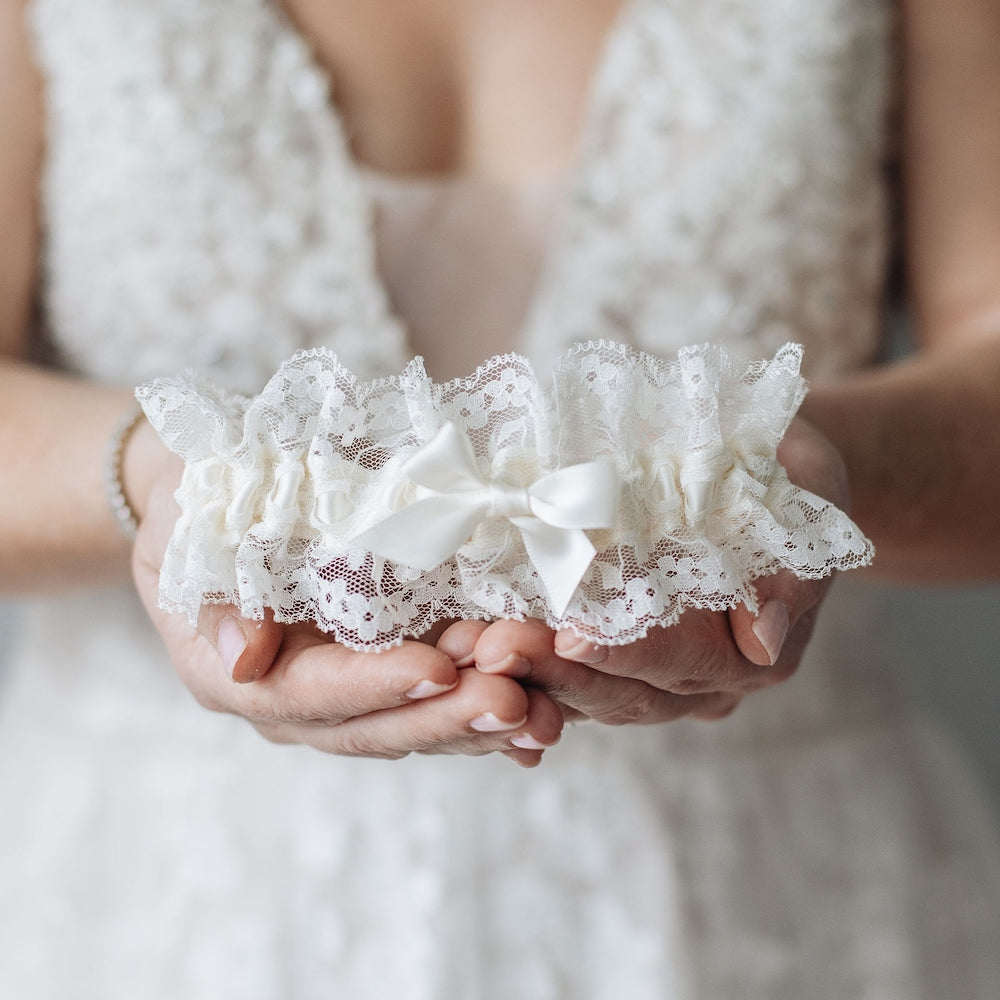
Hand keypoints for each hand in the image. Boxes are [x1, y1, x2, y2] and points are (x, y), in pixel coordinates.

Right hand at [131, 456, 562, 765]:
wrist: (216, 500)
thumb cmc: (202, 501)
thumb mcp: (192, 527)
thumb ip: (220, 592)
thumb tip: (243, 660)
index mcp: (241, 675)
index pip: (310, 692)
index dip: (374, 684)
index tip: (435, 669)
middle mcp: (295, 703)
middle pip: (375, 727)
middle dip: (446, 716)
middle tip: (514, 701)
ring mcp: (345, 696)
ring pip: (415, 725)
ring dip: (479, 721)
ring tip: (544, 712)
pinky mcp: (385, 678)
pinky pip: (436, 708)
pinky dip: (486, 720)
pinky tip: (542, 727)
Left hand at [437, 417, 846, 724]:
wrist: (766, 467)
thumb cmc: (786, 468)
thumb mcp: (812, 490)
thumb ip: (795, 569)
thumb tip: (765, 639)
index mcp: (746, 652)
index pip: (681, 664)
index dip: (625, 655)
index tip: (571, 638)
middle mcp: (695, 677)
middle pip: (619, 691)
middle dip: (552, 672)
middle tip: (489, 649)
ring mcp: (648, 669)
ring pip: (580, 690)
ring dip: (521, 673)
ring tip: (463, 647)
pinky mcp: (607, 647)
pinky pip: (561, 670)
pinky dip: (517, 664)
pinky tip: (463, 649)